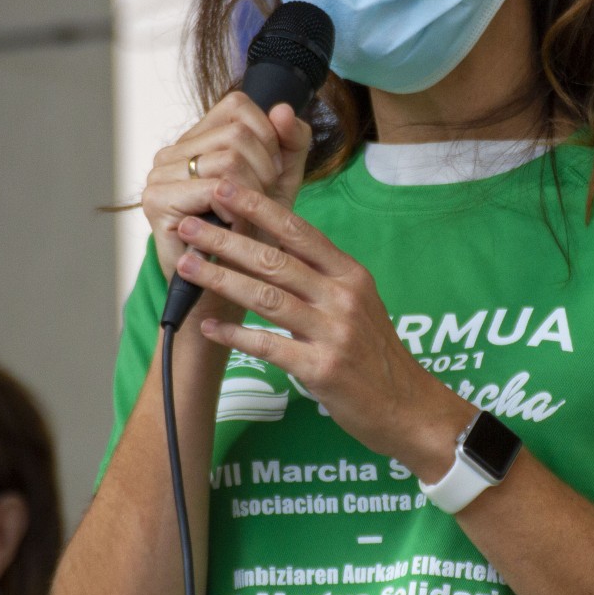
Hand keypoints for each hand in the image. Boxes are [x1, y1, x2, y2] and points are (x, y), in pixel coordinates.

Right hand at [141, 93, 312, 293]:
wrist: (233, 288)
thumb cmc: (254, 236)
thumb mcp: (281, 181)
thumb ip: (290, 142)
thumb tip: (283, 109)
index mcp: (197, 140)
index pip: (238, 106)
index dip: (268, 135)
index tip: (271, 172)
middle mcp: (172, 152)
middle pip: (238, 133)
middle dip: (266, 170)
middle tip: (261, 203)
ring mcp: (159, 175)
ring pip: (230, 159)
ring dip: (253, 195)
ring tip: (245, 218)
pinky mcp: (157, 202)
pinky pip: (215, 189)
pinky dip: (236, 212)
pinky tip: (232, 230)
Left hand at [174, 179, 474, 477]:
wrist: (406, 406)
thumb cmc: (374, 353)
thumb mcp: (357, 302)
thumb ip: (320, 275)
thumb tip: (273, 244)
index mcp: (350, 274)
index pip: (298, 231)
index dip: (259, 207)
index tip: (224, 188)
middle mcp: (343, 297)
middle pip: (275, 260)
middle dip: (227, 239)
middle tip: (190, 226)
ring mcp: (334, 332)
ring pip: (267, 297)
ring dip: (221, 279)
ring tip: (187, 267)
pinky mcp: (322, 369)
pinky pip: (269, 346)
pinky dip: (235, 335)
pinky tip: (208, 326)